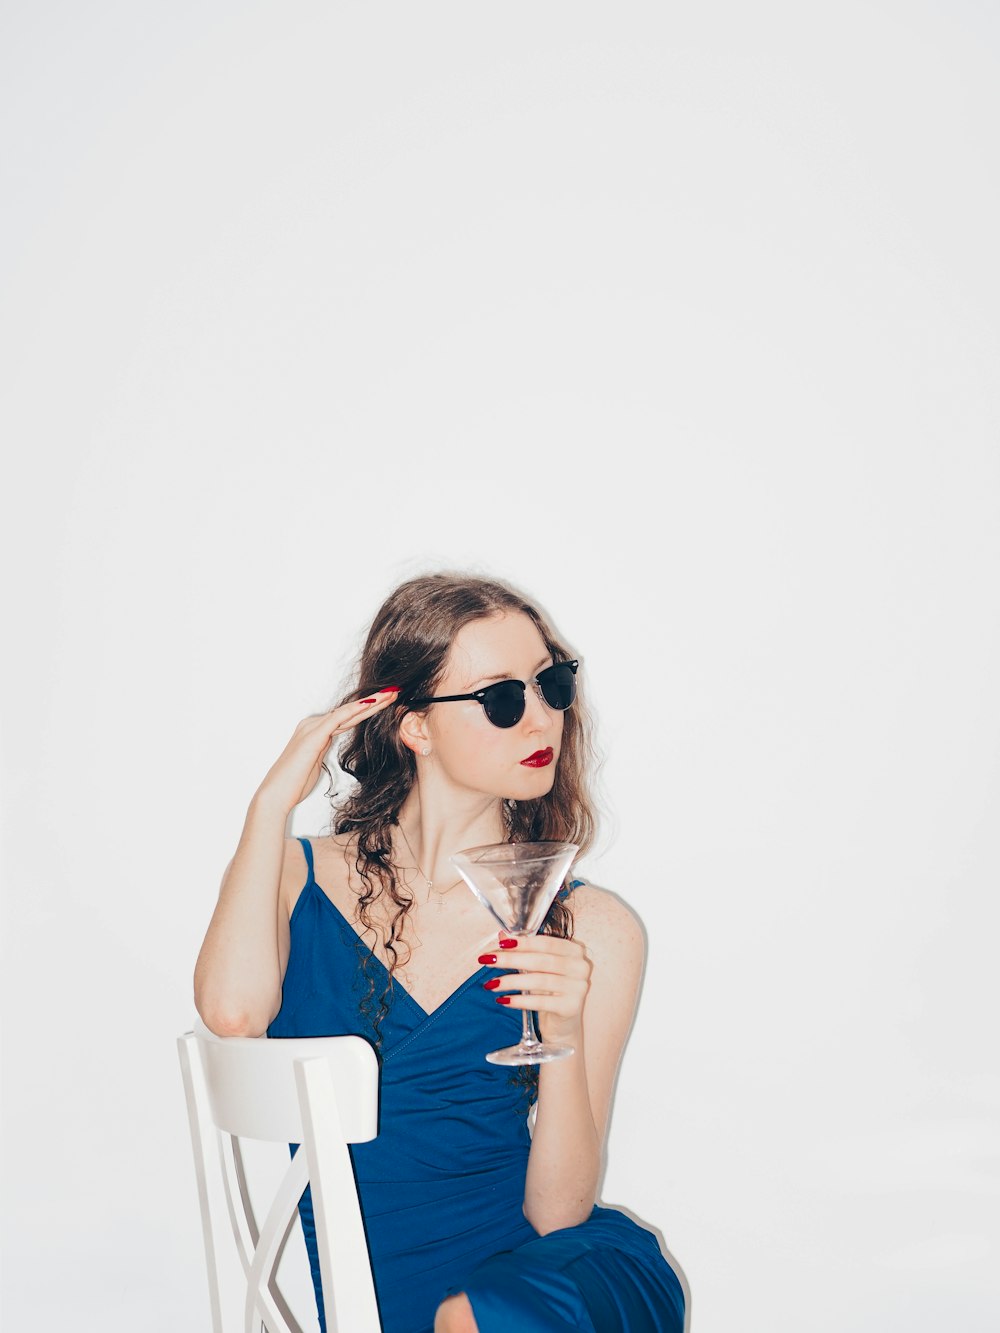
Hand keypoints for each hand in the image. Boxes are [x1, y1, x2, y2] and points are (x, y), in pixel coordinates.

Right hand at [254, 688, 399, 814]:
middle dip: (374, 701)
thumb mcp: (315, 763)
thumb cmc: (294, 783)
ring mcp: (312, 728)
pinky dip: (354, 710)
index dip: (368, 710)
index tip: (387, 704)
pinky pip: (337, 719)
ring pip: (348, 712)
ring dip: (371, 703)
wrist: (276, 794)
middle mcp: (313, 725)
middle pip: (350, 711)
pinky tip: (370, 703)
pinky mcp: (313, 736)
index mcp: (315, 731)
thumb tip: (328, 746)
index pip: (347, 717)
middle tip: (395, 692)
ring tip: (391, 695)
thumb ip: (322, 750)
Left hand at [484, 933, 592, 1045]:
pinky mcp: (571, 1007)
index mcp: (574, 951)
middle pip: (540, 960)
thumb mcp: (538, 969)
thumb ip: (524, 951)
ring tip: (491, 984)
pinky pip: (541, 1002)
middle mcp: (580, 967)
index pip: (545, 943)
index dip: (522, 943)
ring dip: (511, 981)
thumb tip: (503, 935)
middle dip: (511, 960)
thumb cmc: (549, 991)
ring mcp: (579, 987)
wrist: (563, 1025)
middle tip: (488, 960)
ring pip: (539, 980)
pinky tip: (503, 1000)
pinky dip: (520, 1000)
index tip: (500, 944)